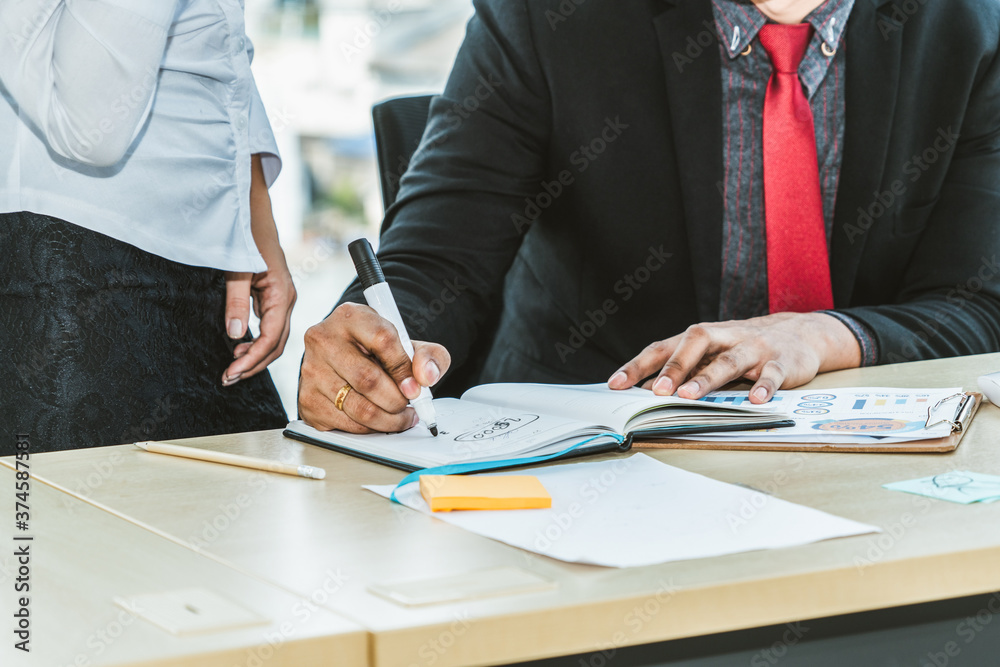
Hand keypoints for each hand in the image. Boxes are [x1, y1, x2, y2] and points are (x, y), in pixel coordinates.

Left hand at [222, 155, 296, 385]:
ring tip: (233, 368)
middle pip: (276, 345)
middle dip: (254, 364)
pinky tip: (240, 347)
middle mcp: (286, 300)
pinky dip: (256, 342)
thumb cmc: (246, 235)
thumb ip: (235, 302)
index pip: (271, 339)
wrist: (253, 212)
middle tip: (228, 378)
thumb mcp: (237, 268)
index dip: (252, 360)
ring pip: (274, 338)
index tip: (232, 372)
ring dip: (255, 356)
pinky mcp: (274, 297)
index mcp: (282, 294)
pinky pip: (269, 327)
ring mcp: (282, 299)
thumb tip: (234, 336)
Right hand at [298, 303, 450, 432]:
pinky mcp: (306, 398)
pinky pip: (344, 424)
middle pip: (368, 379)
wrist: (346, 355)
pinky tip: (377, 420)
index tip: (416, 386)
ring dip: (387, 420)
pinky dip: (367, 429)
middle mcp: (323, 339)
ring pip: (357, 407)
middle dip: (397, 401)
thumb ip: (429, 356)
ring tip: (400, 417)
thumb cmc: (377, 349)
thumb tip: (426, 377)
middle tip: (409, 406)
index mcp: (351, 316)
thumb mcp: (408, 343)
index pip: (383, 340)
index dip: (404, 369)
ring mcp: (310, 369)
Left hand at [607, 312, 860, 402]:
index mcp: (701, 337)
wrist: (800, 333)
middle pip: (695, 344)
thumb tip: (647, 392)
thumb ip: (685, 369)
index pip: (663, 347)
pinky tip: (755, 400)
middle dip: (674, 368)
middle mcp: (725, 337)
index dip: (639, 365)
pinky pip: (772, 373)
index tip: (616, 384)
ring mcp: (754, 348)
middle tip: (657, 391)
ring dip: (708, 378)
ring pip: (728, 361)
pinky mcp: (782, 362)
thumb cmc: (743, 347)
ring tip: (690, 396)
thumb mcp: (712, 354)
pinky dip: (763, 386)